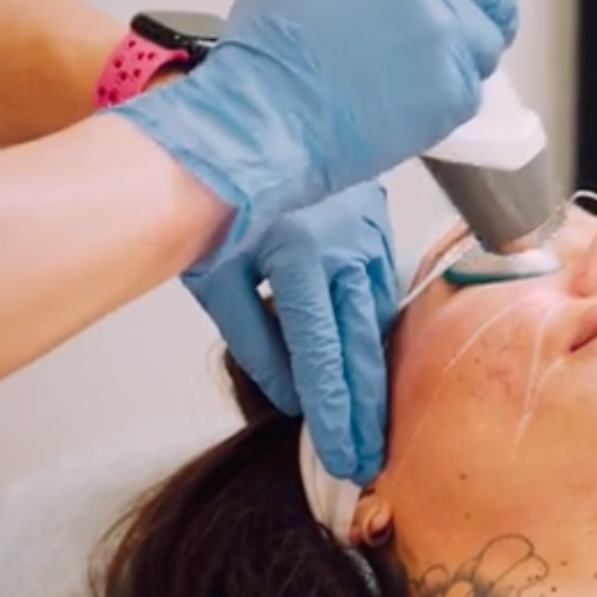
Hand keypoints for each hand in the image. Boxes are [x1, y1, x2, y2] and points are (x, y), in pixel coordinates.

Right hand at [115, 0, 516, 246]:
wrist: (270, 118)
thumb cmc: (264, 61)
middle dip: (479, 11)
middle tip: (460, 37)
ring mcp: (444, 33)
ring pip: (489, 41)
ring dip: (470, 60)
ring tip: (433, 81)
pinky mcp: (453, 89)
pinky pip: (473, 92)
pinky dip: (452, 102)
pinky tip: (418, 110)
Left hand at [184, 181, 396, 481]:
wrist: (242, 134)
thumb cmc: (215, 207)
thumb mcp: (218, 280)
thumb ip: (256, 344)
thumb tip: (293, 402)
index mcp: (298, 257)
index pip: (322, 354)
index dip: (333, 412)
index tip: (344, 458)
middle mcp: (343, 247)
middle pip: (360, 348)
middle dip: (364, 412)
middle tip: (367, 462)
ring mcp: (368, 234)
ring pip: (376, 322)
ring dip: (374, 374)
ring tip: (370, 426)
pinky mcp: (377, 228)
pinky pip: (381, 293)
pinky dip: (373, 332)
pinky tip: (370, 367)